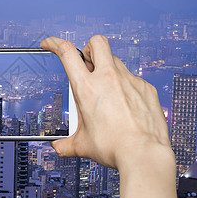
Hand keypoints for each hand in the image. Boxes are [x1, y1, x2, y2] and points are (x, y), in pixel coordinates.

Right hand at [40, 35, 171, 169]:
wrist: (143, 155)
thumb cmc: (114, 148)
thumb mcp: (82, 145)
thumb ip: (65, 144)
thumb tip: (58, 146)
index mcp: (87, 88)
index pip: (67, 52)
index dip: (55, 43)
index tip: (50, 44)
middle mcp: (108, 79)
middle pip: (96, 42)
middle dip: (88, 48)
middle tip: (87, 64)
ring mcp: (130, 81)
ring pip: (116, 60)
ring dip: (107, 69)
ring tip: (106, 91)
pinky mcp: (146, 88)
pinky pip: (133, 79)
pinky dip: (125, 87)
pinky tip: (125, 105)